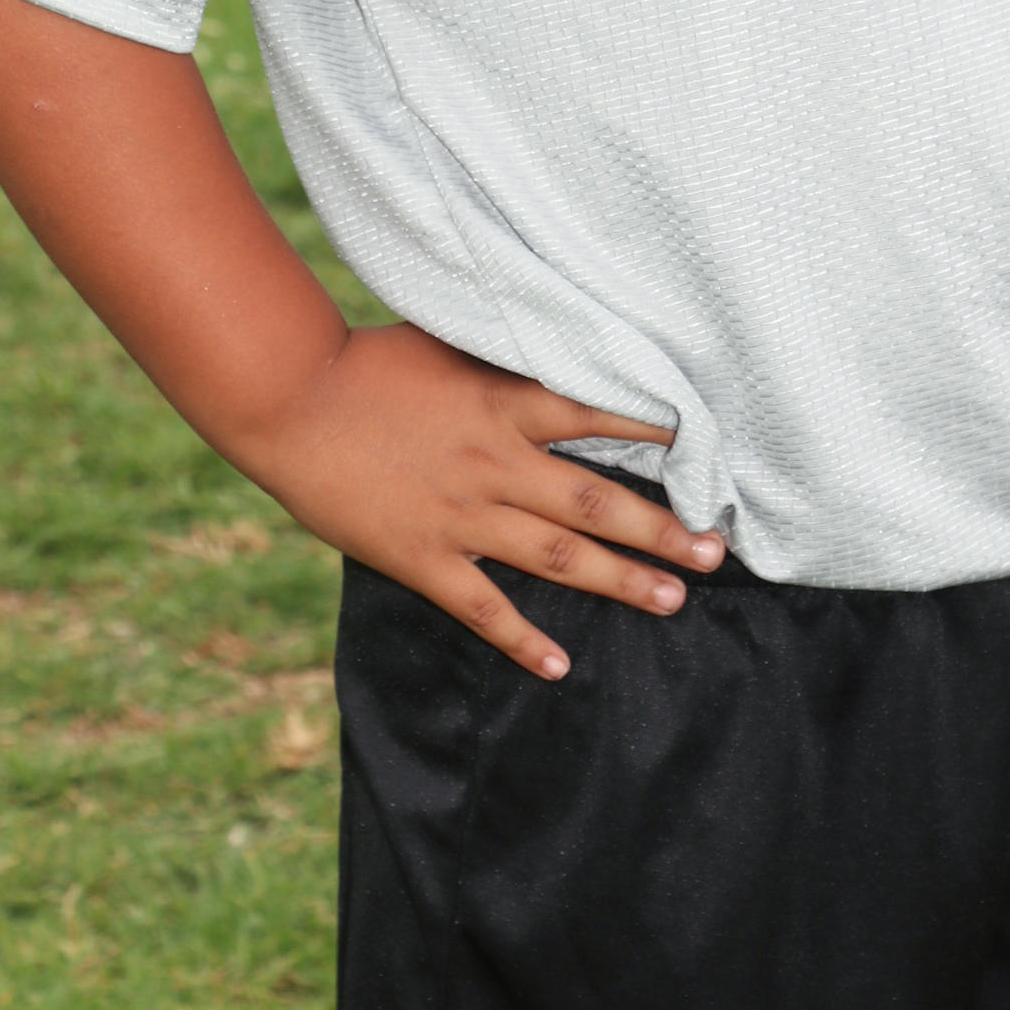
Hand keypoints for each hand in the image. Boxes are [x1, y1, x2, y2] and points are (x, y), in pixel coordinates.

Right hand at [235, 325, 724, 679]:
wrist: (293, 399)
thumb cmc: (368, 362)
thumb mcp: (450, 345)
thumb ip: (503, 360)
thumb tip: (555, 350)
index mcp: (505, 402)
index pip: (599, 417)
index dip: (656, 434)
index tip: (704, 450)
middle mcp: (497, 461)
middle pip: (597, 501)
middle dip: (663, 528)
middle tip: (716, 552)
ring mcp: (462, 514)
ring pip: (559, 556)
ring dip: (622, 580)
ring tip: (674, 599)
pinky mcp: (424, 556)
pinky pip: (485, 608)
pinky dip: (524, 639)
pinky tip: (561, 663)